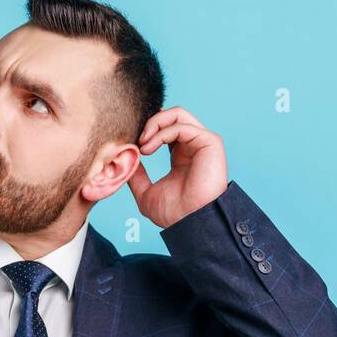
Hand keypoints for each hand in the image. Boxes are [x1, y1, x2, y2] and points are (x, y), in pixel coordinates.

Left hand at [126, 107, 228, 228]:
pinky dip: (162, 133)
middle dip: (150, 123)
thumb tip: (127, 161)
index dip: (147, 129)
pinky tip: (149, 148)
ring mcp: (202, 142)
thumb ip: (137, 176)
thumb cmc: (173, 214)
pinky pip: (181, 126)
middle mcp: (192, 146)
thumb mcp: (145, 193)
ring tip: (143, 143)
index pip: (166, 129)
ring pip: (177, 114)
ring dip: (155, 124)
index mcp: (181, 156)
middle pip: (171, 116)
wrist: (190, 223)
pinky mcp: (209, 142)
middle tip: (137, 141)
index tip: (132, 142)